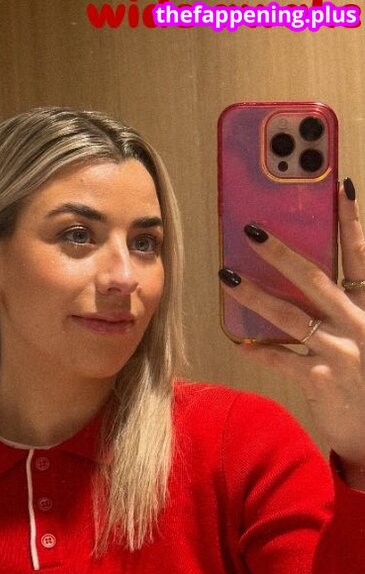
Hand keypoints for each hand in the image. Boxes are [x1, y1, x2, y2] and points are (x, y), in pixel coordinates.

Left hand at [218, 180, 364, 488]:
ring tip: (228, 279)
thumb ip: (350, 306)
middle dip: (282, 253)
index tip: (340, 188)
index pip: (362, 256)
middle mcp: (359, 323)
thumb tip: (315, 279)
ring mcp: (340, 351)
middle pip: (316, 278)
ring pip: (291, 316)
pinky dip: (261, 351)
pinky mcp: (321, 379)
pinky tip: (240, 342)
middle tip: (251, 231)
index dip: (352, 222)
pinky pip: (283, 359)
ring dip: (256, 296)